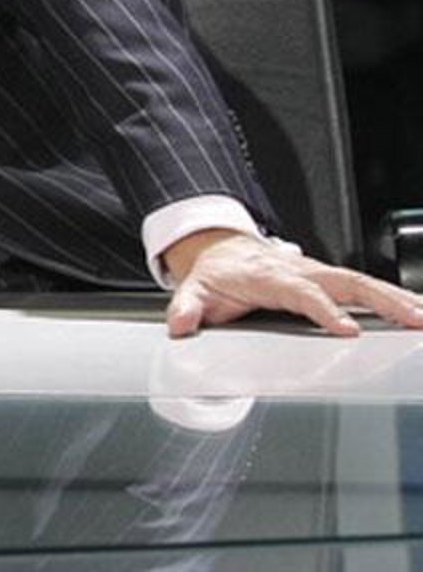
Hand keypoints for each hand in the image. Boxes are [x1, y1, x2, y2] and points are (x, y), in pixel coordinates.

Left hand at [162, 228, 422, 337]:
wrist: (220, 249)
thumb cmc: (215, 273)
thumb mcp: (194, 288)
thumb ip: (187, 307)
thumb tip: (181, 325)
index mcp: (269, 275)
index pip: (302, 293)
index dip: (324, 311)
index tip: (347, 331)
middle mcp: (299, 270)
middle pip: (344, 281)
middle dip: (380, 300)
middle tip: (412, 319)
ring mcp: (316, 272)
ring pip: (361, 282)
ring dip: (395, 299)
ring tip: (422, 318)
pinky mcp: (327, 279)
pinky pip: (363, 287)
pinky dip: (391, 298)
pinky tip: (414, 313)